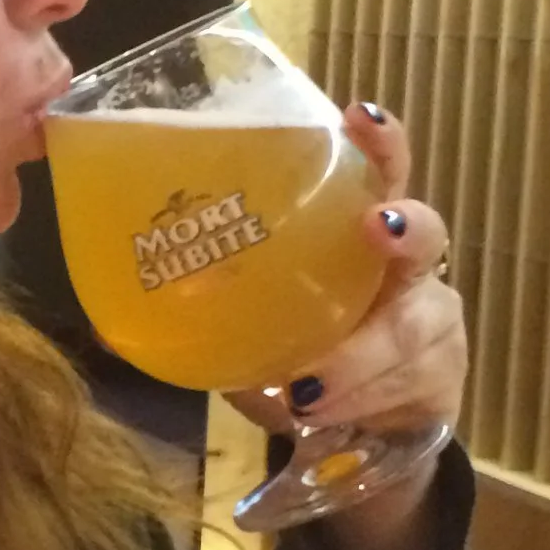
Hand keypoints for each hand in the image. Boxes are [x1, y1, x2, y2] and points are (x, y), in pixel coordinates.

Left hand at [219, 103, 466, 446]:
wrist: (357, 434)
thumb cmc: (304, 352)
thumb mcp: (258, 322)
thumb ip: (211, 307)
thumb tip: (107, 317)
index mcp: (361, 234)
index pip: (382, 171)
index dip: (379, 143)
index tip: (358, 115)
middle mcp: (408, 271)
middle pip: (425, 237)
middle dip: (403, 232)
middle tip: (373, 229)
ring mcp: (435, 326)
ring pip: (412, 331)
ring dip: (359, 359)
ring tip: (306, 390)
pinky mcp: (442, 384)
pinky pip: (411, 390)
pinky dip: (361, 403)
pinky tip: (320, 416)